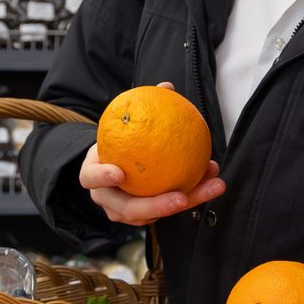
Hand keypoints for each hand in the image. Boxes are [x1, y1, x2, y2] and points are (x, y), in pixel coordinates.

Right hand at [80, 81, 224, 224]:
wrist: (114, 163)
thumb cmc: (119, 141)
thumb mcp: (123, 124)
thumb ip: (142, 107)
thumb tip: (167, 86)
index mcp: (93, 174)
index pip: (91, 177)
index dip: (102, 177)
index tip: (119, 173)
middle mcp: (106, 197)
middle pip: (127, 209)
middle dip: (156, 206)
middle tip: (181, 198)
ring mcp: (124, 211)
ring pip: (153, 215)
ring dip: (187, 201)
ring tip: (211, 186)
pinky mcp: (144, 216)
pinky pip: (169, 209)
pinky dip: (193, 195)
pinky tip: (213, 180)